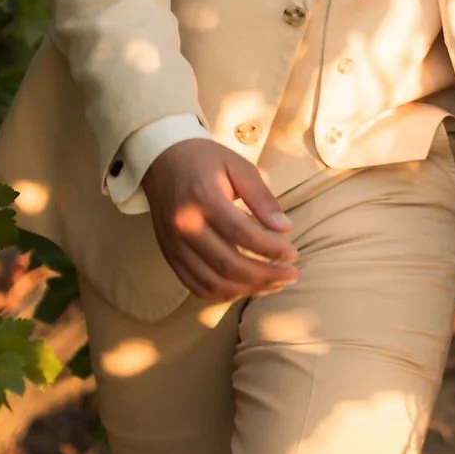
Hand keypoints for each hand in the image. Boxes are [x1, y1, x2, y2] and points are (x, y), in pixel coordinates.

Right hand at [146, 137, 296, 300]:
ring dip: (247, 289)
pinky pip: (196, 286)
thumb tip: (285, 229)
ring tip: (274, 284)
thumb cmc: (205, 160)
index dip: (270, 249)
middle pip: (228, 264)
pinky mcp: (169, 256)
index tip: (293, 254)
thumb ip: (261, 197)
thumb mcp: (238, 166)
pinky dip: (223, 293)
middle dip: (265, 275)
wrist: (161, 161)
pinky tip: (246, 287)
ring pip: (213, 282)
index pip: (241, 233)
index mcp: (202, 198)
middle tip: (291, 275)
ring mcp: (174, 245)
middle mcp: (183, 226)